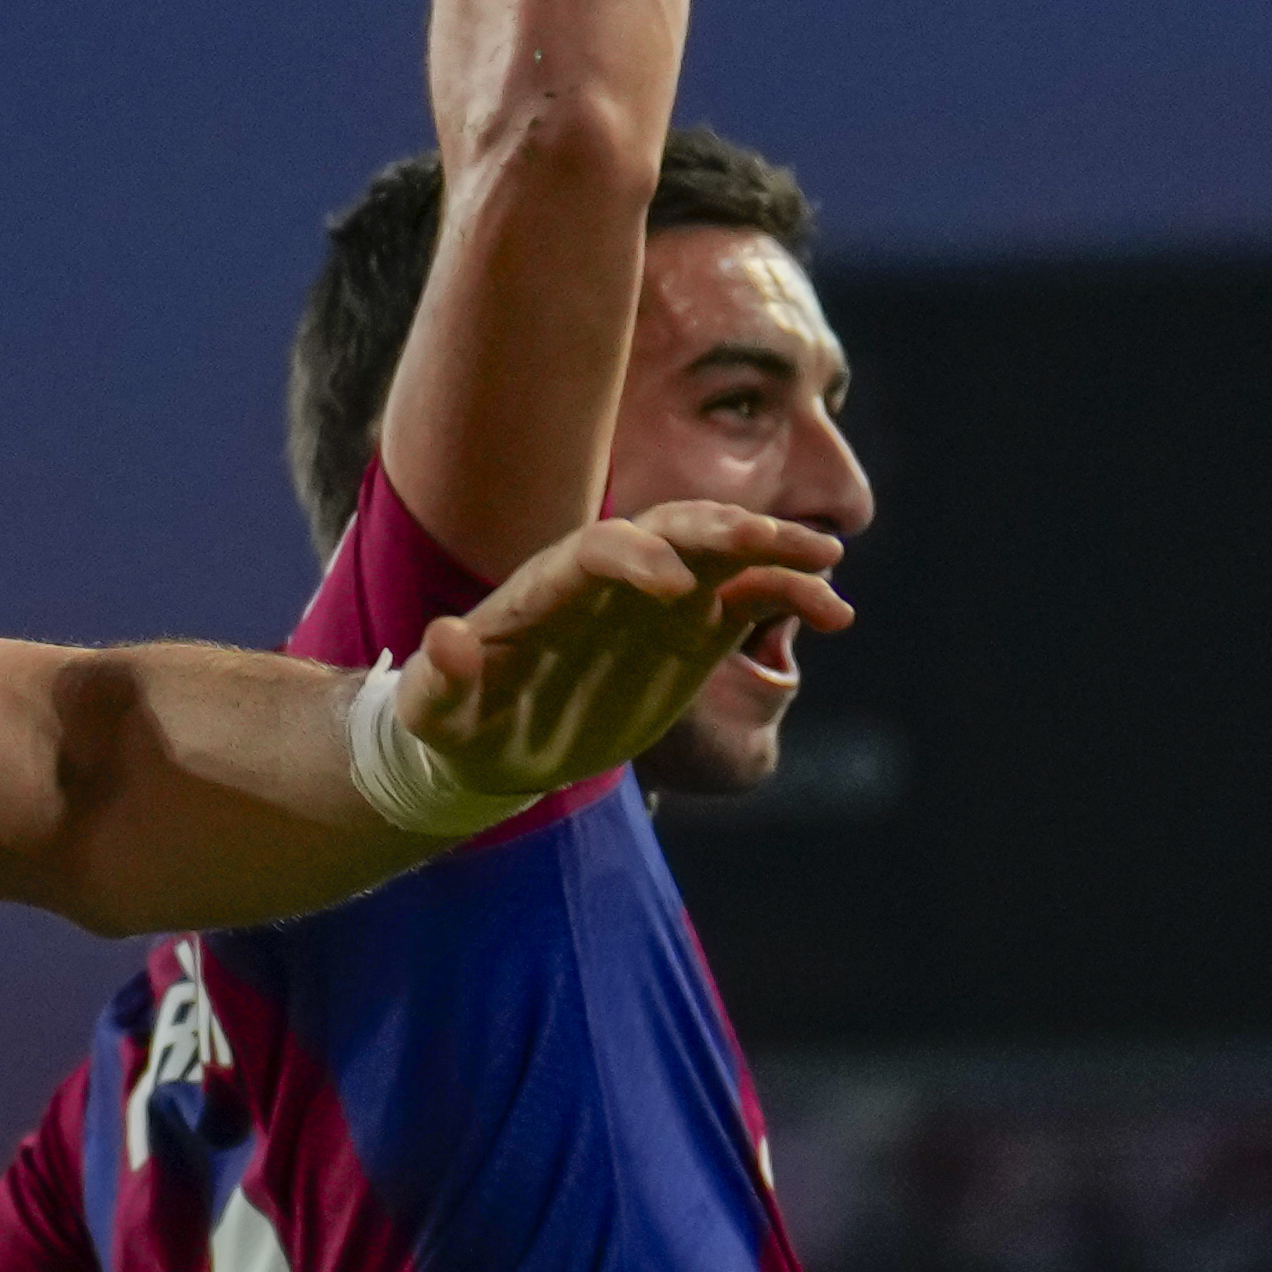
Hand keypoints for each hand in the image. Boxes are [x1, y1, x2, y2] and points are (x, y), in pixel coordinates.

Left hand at [386, 499, 849, 807]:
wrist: (501, 743)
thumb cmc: (460, 722)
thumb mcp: (435, 712)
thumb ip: (440, 680)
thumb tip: (446, 639)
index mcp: (550, 586)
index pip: (598, 550)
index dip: (636, 559)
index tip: (674, 589)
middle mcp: (614, 578)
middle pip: (671, 528)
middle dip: (720, 529)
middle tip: (772, 541)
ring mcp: (662, 598)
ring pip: (724, 552)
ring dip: (774, 548)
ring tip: (826, 563)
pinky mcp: (697, 629)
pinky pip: (753, 597)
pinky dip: (793, 595)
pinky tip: (835, 614)